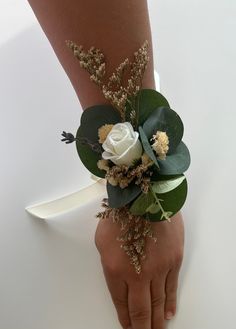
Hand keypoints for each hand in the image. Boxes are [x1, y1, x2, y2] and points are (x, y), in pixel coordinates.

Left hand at [94, 211, 183, 328]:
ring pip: (158, 303)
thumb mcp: (102, 239)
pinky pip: (172, 288)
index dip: (125, 319)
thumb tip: (118, 276)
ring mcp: (158, 269)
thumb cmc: (120, 212)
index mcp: (115, 269)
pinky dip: (170, 303)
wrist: (146, 195)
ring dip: (157, 320)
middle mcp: (138, 274)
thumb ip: (109, 262)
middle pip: (141, 310)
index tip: (128, 327)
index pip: (121, 303)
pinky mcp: (174, 260)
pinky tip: (169, 314)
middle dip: (142, 327)